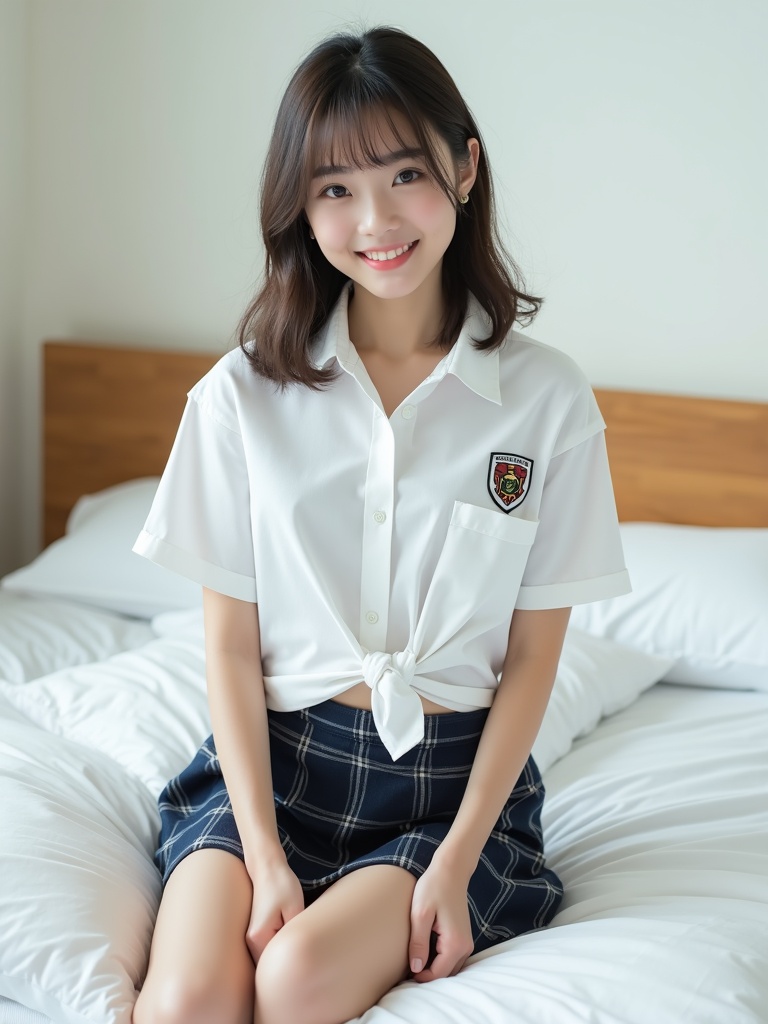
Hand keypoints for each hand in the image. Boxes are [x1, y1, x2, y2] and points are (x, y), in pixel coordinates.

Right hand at [245, 852, 304, 961]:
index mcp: (258, 938)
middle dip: (284, 969)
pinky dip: (277, 950)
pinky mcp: (256, 932)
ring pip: (267, 959)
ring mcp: (251, 937)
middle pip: (268, 966)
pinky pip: (267, 950)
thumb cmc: (282, 885)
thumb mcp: (295, 909)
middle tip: (304, 964)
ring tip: (298, 951)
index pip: (272, 968)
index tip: (303, 970)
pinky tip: (290, 943)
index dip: (287, 974)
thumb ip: (294, 936)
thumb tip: (299, 956)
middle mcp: (250, 941)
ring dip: (280, 958)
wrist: (268, 867)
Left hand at [408, 860, 473, 982]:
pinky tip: (424, 954)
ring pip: (450, 969)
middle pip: (445, 975)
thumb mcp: (420, 914)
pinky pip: (452, 959)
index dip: (419, 979)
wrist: (451, 871)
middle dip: (427, 977)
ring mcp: (466, 943)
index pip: (437, 975)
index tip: (402, 975)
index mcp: (455, 943)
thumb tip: (416, 969)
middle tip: (405, 973)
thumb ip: (418, 943)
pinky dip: (440, 962)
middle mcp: (465, 947)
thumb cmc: (433, 888)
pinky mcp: (463, 937)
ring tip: (413, 963)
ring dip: (434, 970)